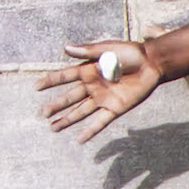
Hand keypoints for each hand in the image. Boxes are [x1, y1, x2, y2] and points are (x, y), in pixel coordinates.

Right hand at [37, 41, 161, 142]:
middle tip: (43, 113)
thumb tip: (65, 48)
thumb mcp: (107, 49)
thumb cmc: (130, 53)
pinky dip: (90, 131)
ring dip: (67, 120)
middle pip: (70, 98)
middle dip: (56, 105)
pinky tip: (79, 139)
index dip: (51, 81)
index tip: (36, 87)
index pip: (65, 77)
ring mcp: (103, 98)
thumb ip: (87, 51)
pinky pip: (100, 121)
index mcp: (88, 70)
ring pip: (81, 112)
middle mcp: (93, 86)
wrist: (152, 64)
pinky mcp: (115, 108)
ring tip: (52, 128)